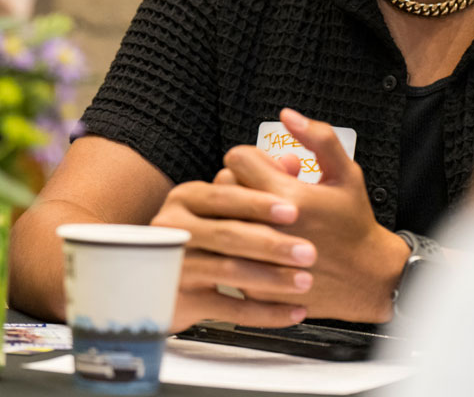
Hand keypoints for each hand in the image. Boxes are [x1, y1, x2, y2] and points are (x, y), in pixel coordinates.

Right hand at [149, 178, 315, 331]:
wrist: (165, 279)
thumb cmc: (209, 234)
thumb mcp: (227, 203)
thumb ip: (262, 178)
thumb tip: (293, 162)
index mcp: (187, 197)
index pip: (224, 196)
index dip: (259, 203)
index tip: (294, 211)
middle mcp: (174, 227)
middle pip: (227, 234)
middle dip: (272, 244)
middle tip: (309, 252)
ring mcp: (173, 265)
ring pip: (228, 271)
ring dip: (272, 278)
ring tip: (305, 281)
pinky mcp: (179, 300)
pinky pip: (228, 308)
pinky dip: (265, 312)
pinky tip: (294, 311)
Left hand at [219, 107, 410, 323]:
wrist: (365, 278)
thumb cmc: (354, 224)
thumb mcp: (346, 174)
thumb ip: (318, 138)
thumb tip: (287, 115)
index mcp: (287, 196)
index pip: (237, 159)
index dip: (254, 158)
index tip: (269, 168)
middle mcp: (267, 227)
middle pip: (223, 186)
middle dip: (243, 183)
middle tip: (269, 192)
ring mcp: (257, 258)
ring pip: (220, 220)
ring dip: (237, 213)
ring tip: (265, 217)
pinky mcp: (251, 283)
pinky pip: (226, 252)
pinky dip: (239, 245)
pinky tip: (265, 243)